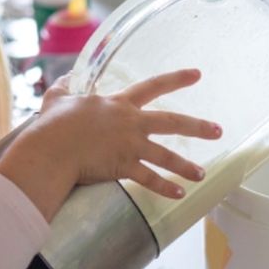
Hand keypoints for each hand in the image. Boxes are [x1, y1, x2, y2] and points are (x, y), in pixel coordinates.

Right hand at [0, 69, 222, 220]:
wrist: (50, 147)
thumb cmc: (52, 124)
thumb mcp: (58, 98)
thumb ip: (65, 88)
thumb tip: (64, 79)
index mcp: (118, 104)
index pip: (153, 86)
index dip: (176, 79)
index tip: (197, 75)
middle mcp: (130, 123)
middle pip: (172, 122)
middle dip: (198, 126)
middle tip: (218, 130)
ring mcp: (129, 145)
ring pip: (166, 156)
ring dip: (186, 166)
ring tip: (202, 174)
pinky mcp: (123, 166)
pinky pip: (149, 179)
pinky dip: (165, 188)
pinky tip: (179, 194)